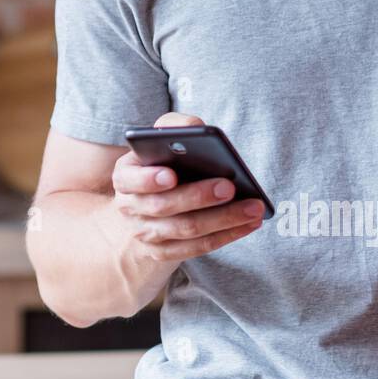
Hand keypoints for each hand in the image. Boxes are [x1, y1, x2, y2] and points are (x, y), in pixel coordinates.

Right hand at [112, 113, 265, 263]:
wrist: (147, 203)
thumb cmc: (161, 162)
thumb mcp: (160, 140)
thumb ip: (174, 126)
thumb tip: (195, 125)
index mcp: (124, 176)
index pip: (130, 180)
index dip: (148, 180)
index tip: (172, 175)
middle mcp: (130, 208)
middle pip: (164, 206)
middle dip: (198, 197)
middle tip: (230, 187)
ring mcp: (146, 234)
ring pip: (186, 230)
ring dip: (223, 220)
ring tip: (253, 207)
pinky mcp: (163, 253)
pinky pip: (197, 248)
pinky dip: (226, 236)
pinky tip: (249, 224)